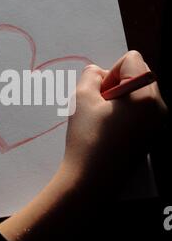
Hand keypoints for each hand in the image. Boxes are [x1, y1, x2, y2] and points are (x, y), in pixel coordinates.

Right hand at [61, 50, 166, 196]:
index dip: (111, 72)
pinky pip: (142, 110)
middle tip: (100, 105)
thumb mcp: (81, 97)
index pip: (132, 60)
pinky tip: (111, 129)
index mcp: (146, 96)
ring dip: (122, 97)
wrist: (92, 180)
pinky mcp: (153, 136)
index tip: (100, 94)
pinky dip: (127, 111)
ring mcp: (159, 124)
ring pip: (141, 92)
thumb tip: (100, 74)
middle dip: (118, 83)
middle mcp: (160, 108)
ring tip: (104, 118)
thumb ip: (90, 75)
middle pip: (140, 74)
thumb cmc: (87, 138)